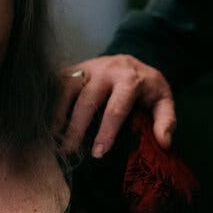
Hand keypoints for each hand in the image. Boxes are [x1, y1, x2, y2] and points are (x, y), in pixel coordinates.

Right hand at [54, 55, 175, 157]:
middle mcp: (105, 70)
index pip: (115, 109)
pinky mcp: (74, 67)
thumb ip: (166, 120)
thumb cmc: (145, 85)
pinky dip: (51, 100)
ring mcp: (87, 67)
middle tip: (70, 150)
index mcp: (129, 79)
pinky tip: (47, 117)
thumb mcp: (163, 99)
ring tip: (54, 135)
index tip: (98, 153)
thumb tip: (163, 143)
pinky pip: (58, 82)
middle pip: (87, 101)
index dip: (106, 132)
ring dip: (59, 113)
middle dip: (77, 127)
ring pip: (68, 90)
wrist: (131, 59)